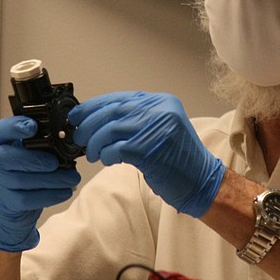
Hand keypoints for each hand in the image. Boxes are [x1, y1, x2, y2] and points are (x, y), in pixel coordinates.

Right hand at [0, 116, 80, 251]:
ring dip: (50, 180)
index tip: (33, 127)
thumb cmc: (21, 167)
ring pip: (19, 181)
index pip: (0, 130)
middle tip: (56, 162)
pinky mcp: (4, 202)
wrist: (9, 201)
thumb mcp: (25, 148)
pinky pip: (26, 200)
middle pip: (4, 158)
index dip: (15, 127)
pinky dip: (49, 196)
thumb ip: (38, 140)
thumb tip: (65, 136)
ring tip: (72, 178)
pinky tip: (65, 192)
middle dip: (34, 159)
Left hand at [69, 91, 223, 217]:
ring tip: (92, 153)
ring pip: (110, 130)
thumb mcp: (160, 130)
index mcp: (162, 102)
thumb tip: (98, 120)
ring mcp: (155, 128)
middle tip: (78, 136)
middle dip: (89, 125)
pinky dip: (107, 155)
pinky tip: (107, 160)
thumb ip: (135, 120)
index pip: (120, 98)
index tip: (77, 115)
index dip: (94, 106)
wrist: (202, 181)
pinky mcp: (149, 149)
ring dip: (95, 143)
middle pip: (112, 111)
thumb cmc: (179, 160)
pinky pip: (116, 149)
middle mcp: (160, 110)